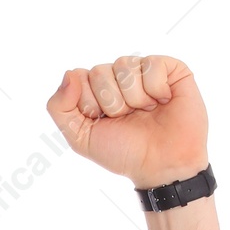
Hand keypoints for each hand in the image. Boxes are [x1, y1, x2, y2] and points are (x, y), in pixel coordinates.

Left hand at [47, 54, 209, 189]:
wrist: (161, 164)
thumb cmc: (123, 151)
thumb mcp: (80, 137)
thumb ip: (59, 107)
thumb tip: (69, 73)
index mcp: (95, 90)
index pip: (78, 77)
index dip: (88, 104)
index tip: (102, 121)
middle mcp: (117, 77)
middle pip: (99, 72)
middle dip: (111, 103)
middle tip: (127, 119)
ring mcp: (142, 70)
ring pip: (124, 66)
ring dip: (133, 98)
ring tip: (145, 112)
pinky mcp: (170, 68)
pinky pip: (151, 64)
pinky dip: (155, 89)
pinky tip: (162, 101)